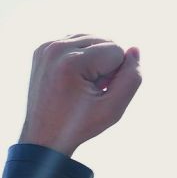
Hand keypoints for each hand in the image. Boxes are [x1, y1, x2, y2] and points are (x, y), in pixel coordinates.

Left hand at [19, 35, 142, 156]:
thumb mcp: (112, 110)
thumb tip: (134, 50)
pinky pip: (77, 42)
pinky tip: (73, 79)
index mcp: (71, 62)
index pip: (117, 51)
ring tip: (81, 86)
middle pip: (105, 41)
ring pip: (92, 39)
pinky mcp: (42, 50)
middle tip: (88, 91)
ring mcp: (46, 47)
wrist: (42, 138)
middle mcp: (55, 48)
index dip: (114, 75)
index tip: (96, 94)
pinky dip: (81, 58)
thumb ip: (132, 78)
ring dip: (95, 61)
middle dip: (105, 66)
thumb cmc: (78, 127)